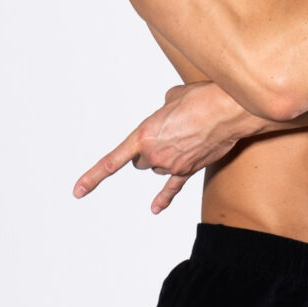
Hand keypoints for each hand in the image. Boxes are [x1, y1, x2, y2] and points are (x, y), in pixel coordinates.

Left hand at [73, 80, 259, 213]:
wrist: (228, 110)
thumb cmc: (201, 98)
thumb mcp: (171, 98)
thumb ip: (162, 112)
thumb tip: (169, 118)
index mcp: (143, 135)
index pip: (112, 161)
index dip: (93, 177)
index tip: (78, 192)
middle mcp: (155, 154)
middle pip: (140, 161)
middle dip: (147, 150)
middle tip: (165, 133)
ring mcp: (172, 165)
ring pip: (159, 168)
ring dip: (165, 157)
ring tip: (185, 136)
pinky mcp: (190, 170)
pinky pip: (173, 188)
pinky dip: (164, 198)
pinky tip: (155, 208)